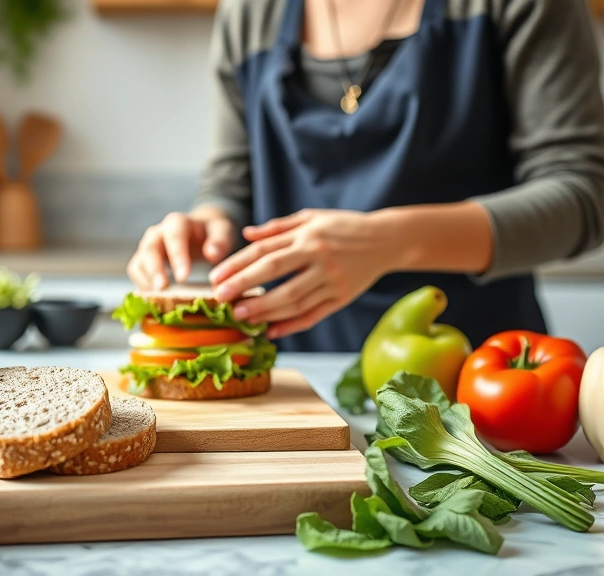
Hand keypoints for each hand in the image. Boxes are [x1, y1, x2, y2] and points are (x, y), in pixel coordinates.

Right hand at [127, 207, 235, 289]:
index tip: (183, 277)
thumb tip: (212, 255)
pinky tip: (154, 299)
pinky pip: (136, 272)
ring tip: (157, 298)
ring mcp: (147, 247)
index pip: (174, 236)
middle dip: (155, 270)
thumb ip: (220, 241)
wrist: (200, 232)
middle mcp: (157, 233)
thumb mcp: (222, 231)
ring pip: (139, 262)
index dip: (177, 256)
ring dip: (146, 281)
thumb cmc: (211, 233)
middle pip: (150, 249)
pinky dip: (142, 285)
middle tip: (162, 289)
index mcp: (177, 223)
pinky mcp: (143, 260)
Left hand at [209, 209, 400, 338]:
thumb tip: (245, 235)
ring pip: (293, 300)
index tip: (216, 278)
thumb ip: (277, 228)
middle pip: (275, 274)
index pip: (265, 251)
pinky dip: (291, 325)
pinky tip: (271, 331)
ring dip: (264, 310)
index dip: (238, 265)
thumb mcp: (311, 218)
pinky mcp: (342, 298)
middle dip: (245, 287)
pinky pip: (313, 315)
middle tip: (221, 299)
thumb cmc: (343, 226)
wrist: (388, 239)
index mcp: (308, 236)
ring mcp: (331, 280)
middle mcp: (319, 258)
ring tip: (242, 316)